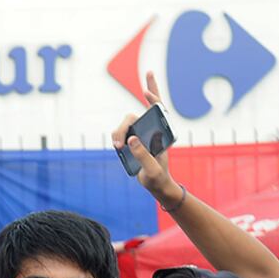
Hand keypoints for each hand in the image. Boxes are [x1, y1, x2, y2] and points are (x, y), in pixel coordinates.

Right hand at [110, 72, 177, 198]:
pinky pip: (121, 134)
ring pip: (125, 125)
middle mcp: (151, 131)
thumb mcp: (152, 168)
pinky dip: (116, 137)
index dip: (153, 98)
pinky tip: (118, 147)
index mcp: (162, 134)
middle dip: (123, 126)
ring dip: (118, 134)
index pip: (159, 110)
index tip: (145, 92)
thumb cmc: (158, 177)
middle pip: (135, 117)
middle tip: (119, 143)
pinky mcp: (132, 142)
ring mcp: (140, 135)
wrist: (155, 185)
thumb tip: (131, 139)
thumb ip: (142, 154)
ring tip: (117, 148)